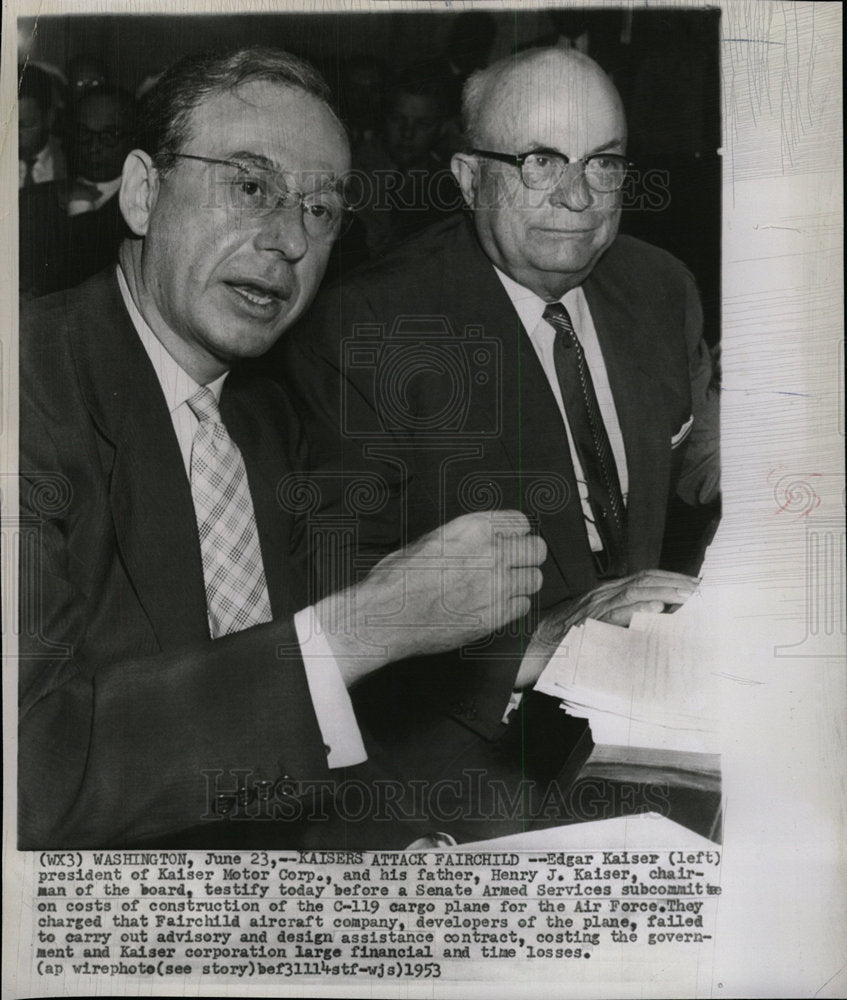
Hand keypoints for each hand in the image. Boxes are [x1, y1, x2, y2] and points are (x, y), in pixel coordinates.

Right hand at [315, 511, 545, 683]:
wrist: (385, 616)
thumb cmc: (396, 580)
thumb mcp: (428, 541)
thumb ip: (462, 539)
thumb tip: (477, 541)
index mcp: (473, 529)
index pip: (520, 522)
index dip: (515, 532)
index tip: (510, 538)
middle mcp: (490, 555)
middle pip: (537, 549)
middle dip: (527, 555)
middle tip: (514, 562)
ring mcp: (496, 587)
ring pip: (535, 579)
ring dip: (522, 581)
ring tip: (503, 585)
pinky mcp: (494, 617)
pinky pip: (522, 607)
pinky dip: (512, 606)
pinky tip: (494, 605)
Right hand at [515, 569, 699, 687]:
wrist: (528, 651)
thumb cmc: (564, 644)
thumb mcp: (596, 627)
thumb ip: (621, 621)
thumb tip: (656, 619)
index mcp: (604, 595)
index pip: (642, 578)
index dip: (669, 578)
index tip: (694, 584)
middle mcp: (599, 597)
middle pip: (642, 580)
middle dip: (672, 582)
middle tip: (699, 589)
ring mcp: (592, 610)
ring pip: (631, 592)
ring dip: (662, 592)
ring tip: (685, 596)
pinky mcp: (585, 626)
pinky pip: (612, 615)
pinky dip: (634, 611)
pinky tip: (653, 612)